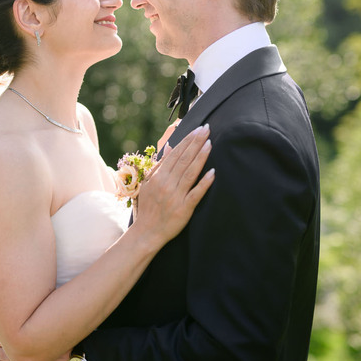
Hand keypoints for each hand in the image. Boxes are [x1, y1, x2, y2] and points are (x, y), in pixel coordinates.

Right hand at [135, 125, 213, 246]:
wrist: (147, 232)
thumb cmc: (148, 207)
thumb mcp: (149, 183)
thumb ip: (160, 165)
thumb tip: (169, 146)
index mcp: (158, 176)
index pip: (176, 154)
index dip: (187, 141)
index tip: (197, 129)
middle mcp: (166, 184)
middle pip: (184, 159)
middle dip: (196, 143)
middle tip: (207, 129)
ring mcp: (176, 196)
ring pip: (190, 172)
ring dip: (201, 156)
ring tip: (210, 143)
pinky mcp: (184, 208)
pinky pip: (196, 193)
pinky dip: (204, 182)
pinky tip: (213, 172)